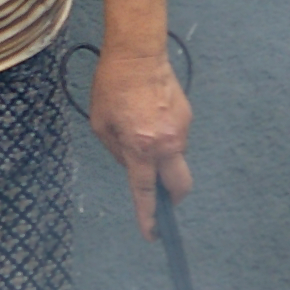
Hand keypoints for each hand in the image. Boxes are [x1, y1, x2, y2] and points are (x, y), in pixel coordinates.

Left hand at [88, 45, 192, 239]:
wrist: (138, 55)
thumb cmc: (111, 88)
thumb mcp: (100, 125)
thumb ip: (118, 152)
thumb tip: (133, 167)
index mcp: (141, 148)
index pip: (146, 192)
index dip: (149, 216)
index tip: (152, 234)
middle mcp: (167, 144)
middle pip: (179, 186)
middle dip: (171, 199)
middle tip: (159, 199)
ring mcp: (182, 131)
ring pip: (176, 160)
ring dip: (162, 161)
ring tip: (139, 134)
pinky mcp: (188, 118)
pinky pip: (177, 140)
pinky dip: (165, 141)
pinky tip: (148, 121)